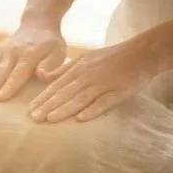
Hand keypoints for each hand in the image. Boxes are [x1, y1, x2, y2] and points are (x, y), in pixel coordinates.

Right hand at [0, 16, 66, 101]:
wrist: (38, 22)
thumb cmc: (50, 42)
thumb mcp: (58, 51)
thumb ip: (51, 64)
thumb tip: (41, 74)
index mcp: (29, 55)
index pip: (17, 73)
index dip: (8, 86)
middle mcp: (13, 53)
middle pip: (0, 72)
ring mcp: (2, 51)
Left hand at [28, 38, 159, 122]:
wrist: (142, 53)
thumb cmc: (112, 57)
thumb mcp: (85, 58)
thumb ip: (65, 69)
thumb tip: (44, 77)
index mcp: (79, 68)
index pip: (56, 85)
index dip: (43, 98)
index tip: (29, 109)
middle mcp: (88, 76)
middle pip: (65, 93)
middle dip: (48, 106)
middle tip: (34, 118)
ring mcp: (103, 84)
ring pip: (80, 98)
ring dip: (64, 109)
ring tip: (50, 120)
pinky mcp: (118, 92)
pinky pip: (103, 103)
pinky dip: (92, 110)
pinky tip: (81, 119)